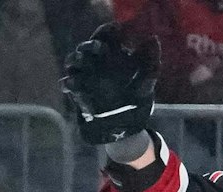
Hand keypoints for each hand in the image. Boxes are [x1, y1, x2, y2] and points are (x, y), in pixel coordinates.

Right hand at [62, 23, 160, 145]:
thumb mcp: (146, 85)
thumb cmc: (136, 104)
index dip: (108, 31)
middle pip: (88, 47)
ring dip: (75, 60)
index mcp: (114, 58)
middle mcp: (98, 65)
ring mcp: (85, 78)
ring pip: (74, 62)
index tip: (114, 28)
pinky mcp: (77, 93)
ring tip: (78, 61)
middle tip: (98, 47)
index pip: (108, 38)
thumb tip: (154, 39)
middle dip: (90, 45)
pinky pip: (69, 84)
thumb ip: (150, 65)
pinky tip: (71, 84)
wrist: (124, 132)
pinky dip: (69, 82)